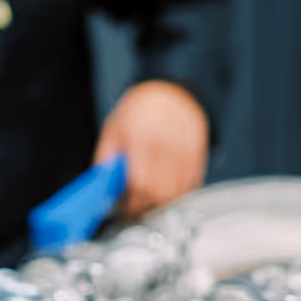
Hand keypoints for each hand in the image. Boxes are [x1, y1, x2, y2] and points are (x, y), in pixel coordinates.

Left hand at [94, 80, 208, 218]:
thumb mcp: (113, 129)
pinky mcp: (198, 152)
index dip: (132, 204)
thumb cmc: (140, 109)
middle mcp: (167, 144)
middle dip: (147, 206)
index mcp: (142, 137)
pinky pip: (192, 183)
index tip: (125, 210)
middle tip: (136, 208)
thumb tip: (102, 186)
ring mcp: (186, 148)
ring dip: (163, 203)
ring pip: (179, 192)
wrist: (170, 90)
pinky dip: (179, 193)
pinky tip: (167, 191)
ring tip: (150, 200)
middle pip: (162, 192)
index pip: (141, 184)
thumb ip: (106, 158)